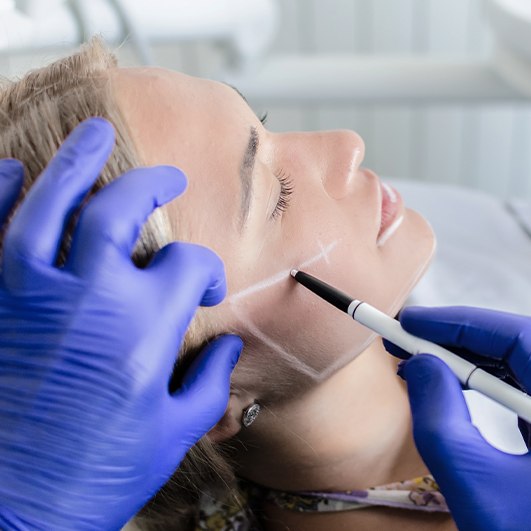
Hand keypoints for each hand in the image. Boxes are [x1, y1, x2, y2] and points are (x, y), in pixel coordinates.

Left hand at [0, 118, 241, 529]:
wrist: (14, 509)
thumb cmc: (96, 474)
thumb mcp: (173, 434)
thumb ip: (209, 383)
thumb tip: (228, 350)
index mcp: (143, 328)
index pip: (186, 265)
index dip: (204, 272)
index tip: (204, 286)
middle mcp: (88, 298)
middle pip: (118, 210)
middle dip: (149, 183)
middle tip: (167, 176)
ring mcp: (30, 296)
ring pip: (47, 204)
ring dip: (73, 163)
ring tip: (92, 135)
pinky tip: (13, 169)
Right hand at [384, 306, 530, 530]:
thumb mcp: (475, 485)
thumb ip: (439, 418)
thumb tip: (420, 364)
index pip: (519, 338)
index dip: (460, 323)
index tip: (410, 321)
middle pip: (519, 347)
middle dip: (459, 338)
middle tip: (408, 337)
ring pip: (520, 366)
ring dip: (469, 358)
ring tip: (421, 358)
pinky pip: (523, 389)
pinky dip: (485, 381)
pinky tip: (454, 384)